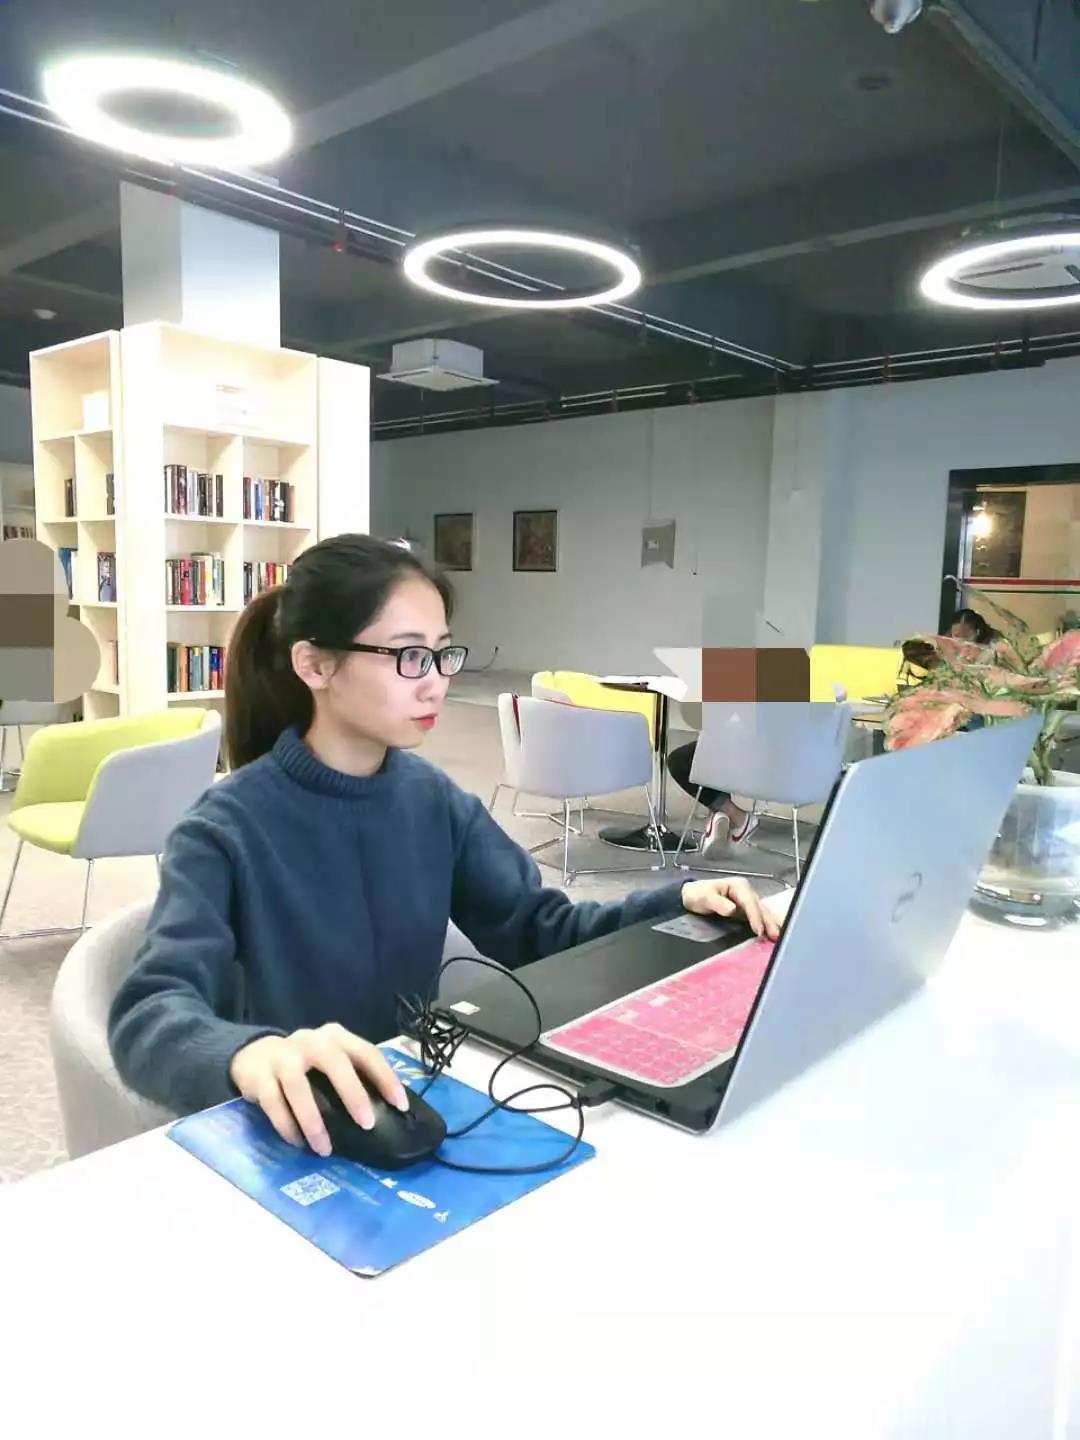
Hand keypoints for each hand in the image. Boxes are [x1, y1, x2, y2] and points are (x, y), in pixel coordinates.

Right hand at [229, 1023, 408, 1155]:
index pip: (366, 1052)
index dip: (385, 1077)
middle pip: (335, 1063)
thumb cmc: (304, 1063)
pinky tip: (298, 1143)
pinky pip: (274, 1104)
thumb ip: (351, 1074)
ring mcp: (283, 1056)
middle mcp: (310, 1041)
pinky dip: (287, 1126)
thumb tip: (385, 1110)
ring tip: (325, 1150)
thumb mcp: (329, 1060)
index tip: (400, 1105)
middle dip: (353, 1094)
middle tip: (367, 1124)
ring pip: (298, 1088)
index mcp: (335, 1037)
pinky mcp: (259, 1076)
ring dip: (313, 1121)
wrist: (254, 1055)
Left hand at [681, 877, 779, 940]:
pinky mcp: (745, 910)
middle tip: (775, 935)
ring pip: (762, 912)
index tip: (758, 930)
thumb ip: (718, 903)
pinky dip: (764, 925)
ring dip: (769, 924)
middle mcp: (746, 892)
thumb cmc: (697, 894)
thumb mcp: (705, 897)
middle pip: (760, 907)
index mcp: (738, 886)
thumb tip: (733, 910)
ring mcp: (747, 901)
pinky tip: (769, 934)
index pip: (750, 902)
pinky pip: (757, 917)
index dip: (755, 916)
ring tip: (776, 937)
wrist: (690, 896)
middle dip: (768, 921)